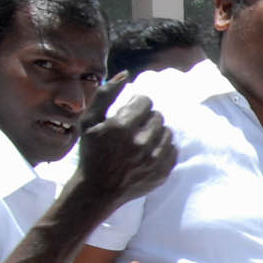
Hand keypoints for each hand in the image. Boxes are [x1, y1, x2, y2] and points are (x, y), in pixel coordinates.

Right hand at [73, 76, 175, 208]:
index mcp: (122, 127)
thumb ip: (105, 94)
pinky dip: (163, 147)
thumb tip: (126, 74)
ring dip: (156, 132)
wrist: (98, 189)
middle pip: (158, 116)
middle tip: (133, 128)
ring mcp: (155, 159)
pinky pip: (173, 149)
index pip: (146, 101)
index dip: (137, 105)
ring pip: (167, 131)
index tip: (129, 113)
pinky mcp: (164, 171)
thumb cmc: (91, 152)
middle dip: (146, 118)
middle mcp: (141, 142)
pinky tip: (148, 151)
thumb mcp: (89, 120)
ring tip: (140, 140)